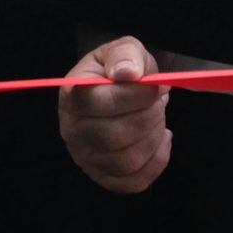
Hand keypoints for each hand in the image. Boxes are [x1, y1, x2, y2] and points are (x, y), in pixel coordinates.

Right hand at [58, 36, 169, 194]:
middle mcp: (72, 130)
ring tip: (156, 119)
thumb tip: (128, 72)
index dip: (136, 95)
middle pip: (115, 136)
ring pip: (126, 162)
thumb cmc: (120, 69)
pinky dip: (156, 162)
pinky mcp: (102, 175)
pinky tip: (160, 140)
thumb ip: (126, 55)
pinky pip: (133, 182)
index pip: (102, 102)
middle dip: (150, 116)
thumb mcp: (124, 49)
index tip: (153, 85)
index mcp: (74, 95)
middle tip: (157, 102)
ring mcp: (85, 156)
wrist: (119, 88)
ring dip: (154, 138)